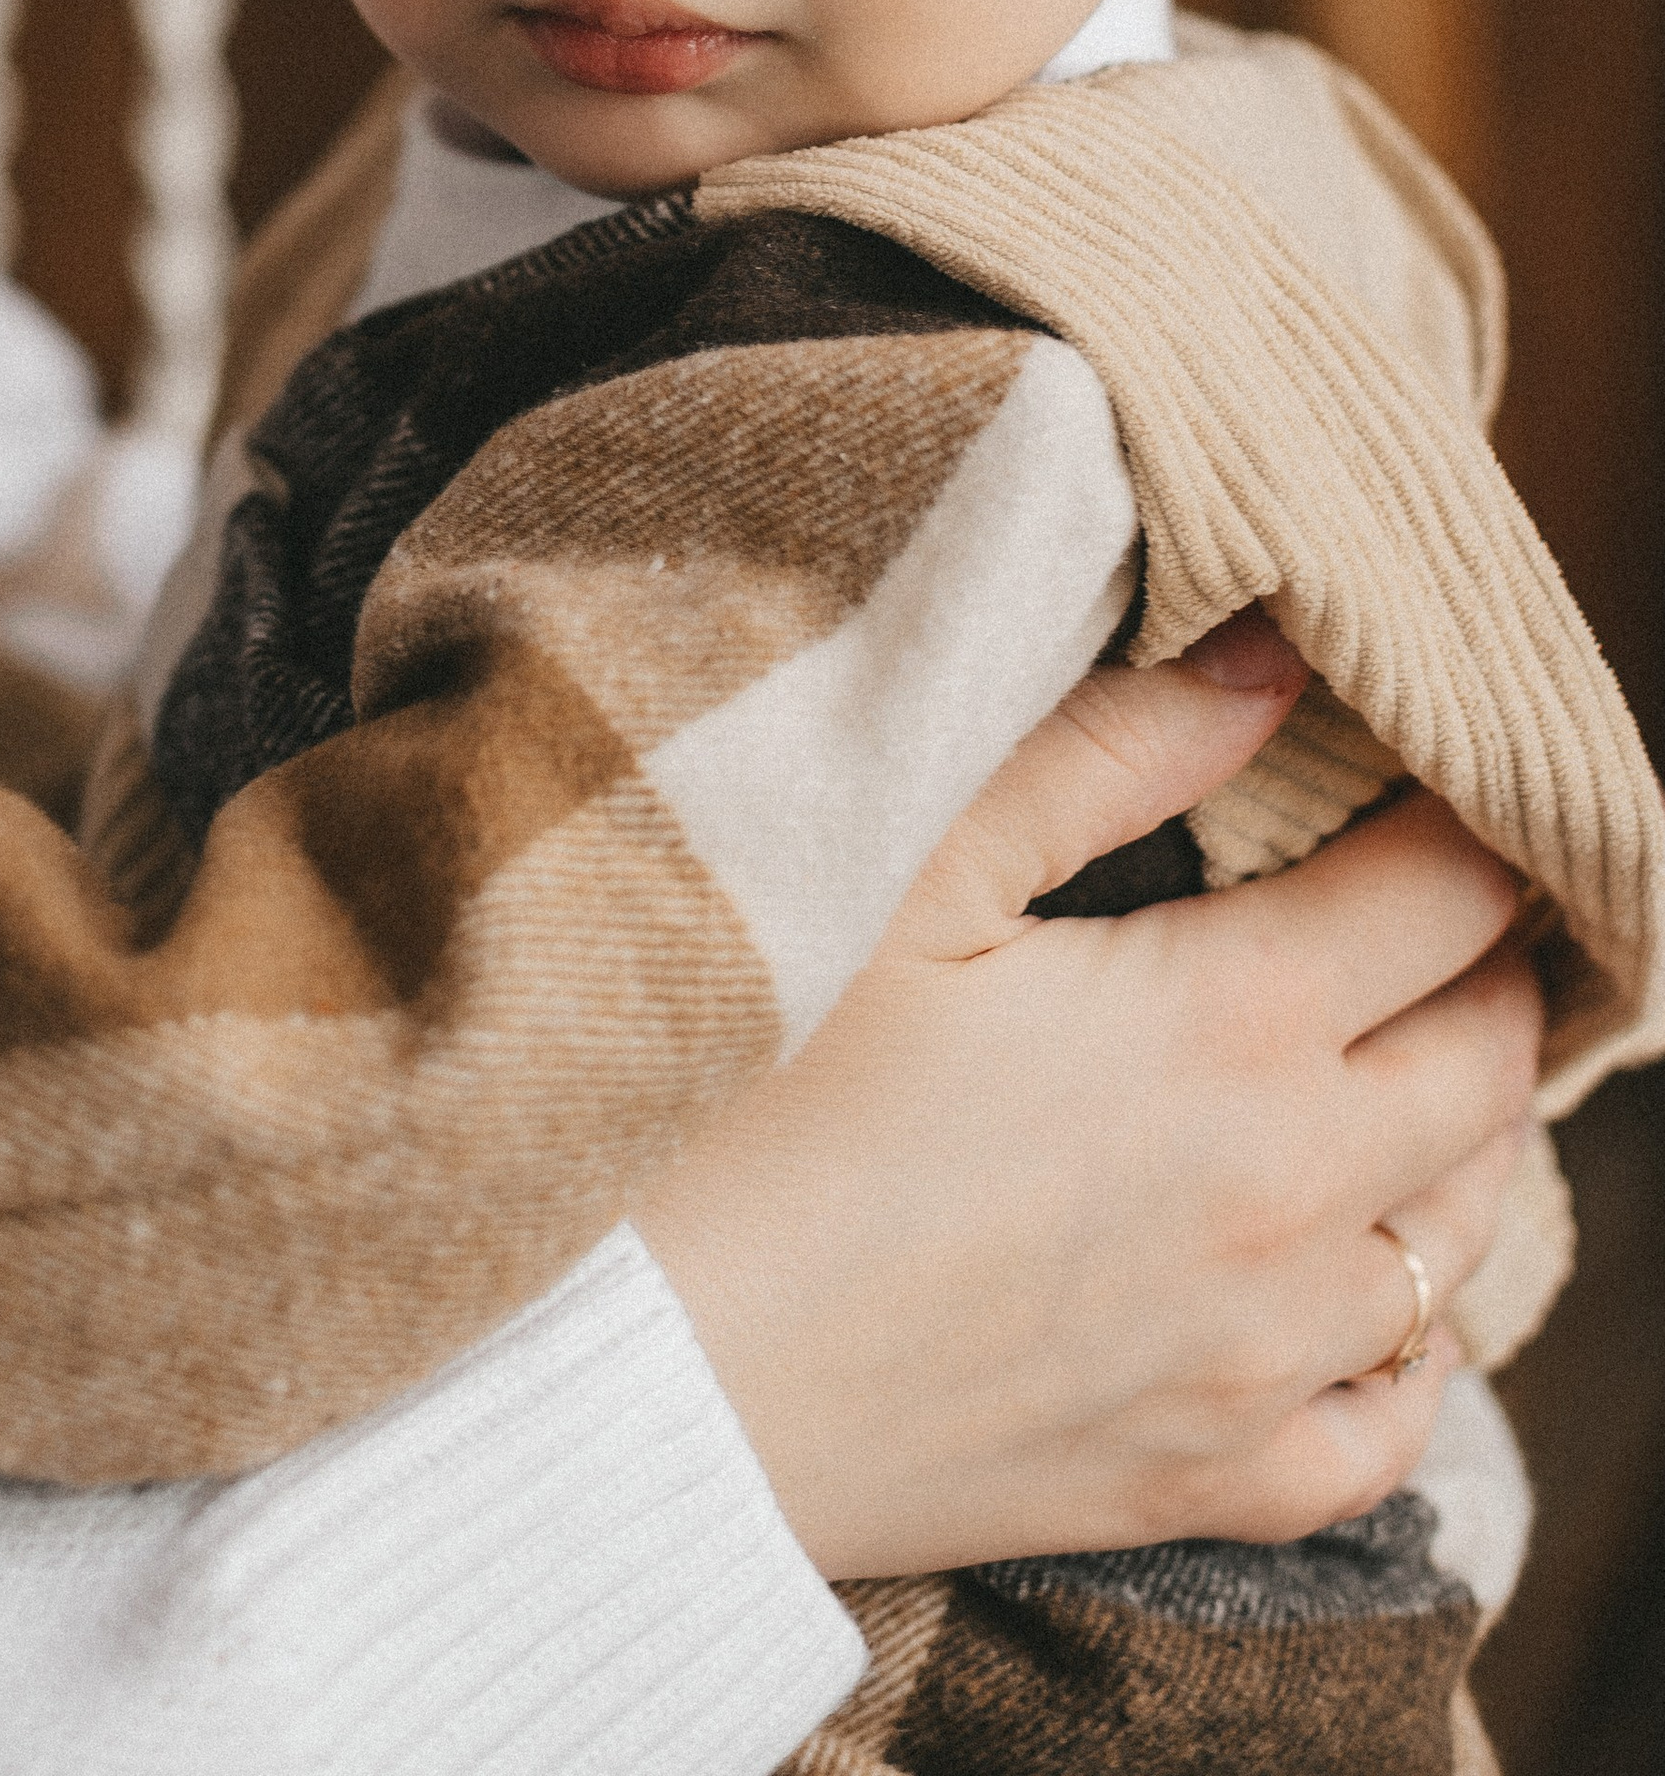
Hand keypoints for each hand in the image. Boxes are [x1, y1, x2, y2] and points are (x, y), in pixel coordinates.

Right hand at [632, 614, 1540, 1579]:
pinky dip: (1417, 1342)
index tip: (1436, 771)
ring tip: (1418, 1048)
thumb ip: (1112, 748)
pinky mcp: (1209, 1481)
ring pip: (1465, 1233)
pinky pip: (1394, 1424)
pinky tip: (1378, 1283)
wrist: (648, 1371)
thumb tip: (1270, 656)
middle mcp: (1294, 1197)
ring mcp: (1264, 1359)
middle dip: (1487, 956)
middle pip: (1489, 1055)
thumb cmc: (755, 1090)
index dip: (1469, 815)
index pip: (1449, 894)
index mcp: (1233, 1023)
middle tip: (1440, 894)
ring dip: (1466, 1126)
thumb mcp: (915, 867)